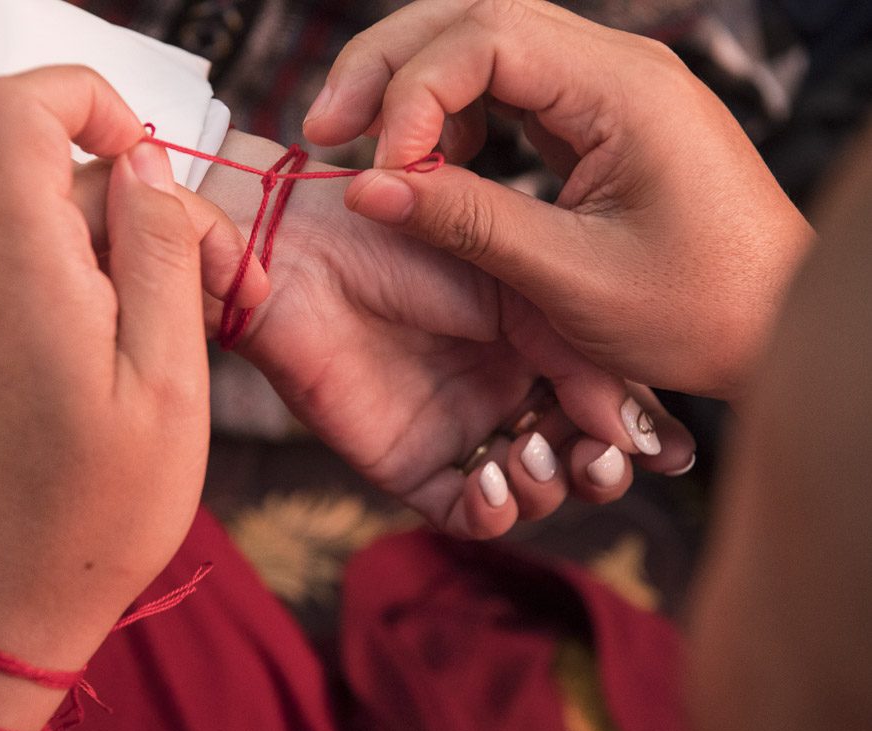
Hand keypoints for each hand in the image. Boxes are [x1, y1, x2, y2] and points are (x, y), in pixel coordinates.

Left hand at [0, 67, 217, 730]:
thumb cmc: (97, 513)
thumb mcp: (169, 385)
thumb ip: (161, 256)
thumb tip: (143, 163)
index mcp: (19, 276)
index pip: (17, 109)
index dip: (87, 100)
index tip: (143, 158)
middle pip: (35, 166)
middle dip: (129, 206)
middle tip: (199, 289)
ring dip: (56, 206)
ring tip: (117, 280)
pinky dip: (0, 227)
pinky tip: (55, 290)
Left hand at [196, 131, 694, 538]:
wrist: (306, 255)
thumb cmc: (404, 246)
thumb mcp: (514, 285)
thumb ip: (576, 355)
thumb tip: (630, 430)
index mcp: (536, 343)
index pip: (602, 404)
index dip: (635, 431)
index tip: (666, 447)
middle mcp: (503, 391)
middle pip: (575, 459)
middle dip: (599, 470)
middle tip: (600, 458)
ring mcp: (458, 430)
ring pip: (528, 493)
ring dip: (546, 488)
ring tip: (533, 453)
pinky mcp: (408, 464)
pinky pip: (464, 513)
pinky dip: (491, 512)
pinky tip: (492, 479)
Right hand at [303, 0, 815, 401]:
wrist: (776, 329)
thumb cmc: (705, 310)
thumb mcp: (573, 277)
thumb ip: (467, 223)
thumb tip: (370, 187)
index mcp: (625, 89)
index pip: (487, 39)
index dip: (413, 94)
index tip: (379, 167)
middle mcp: (617, 69)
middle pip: (474, 20)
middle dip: (390, 67)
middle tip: (327, 124)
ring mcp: (607, 91)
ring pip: (482, 50)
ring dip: (413, 90)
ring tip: (362, 145)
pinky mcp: (596, 121)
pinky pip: (505, 93)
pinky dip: (451, 120)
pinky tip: (426, 163)